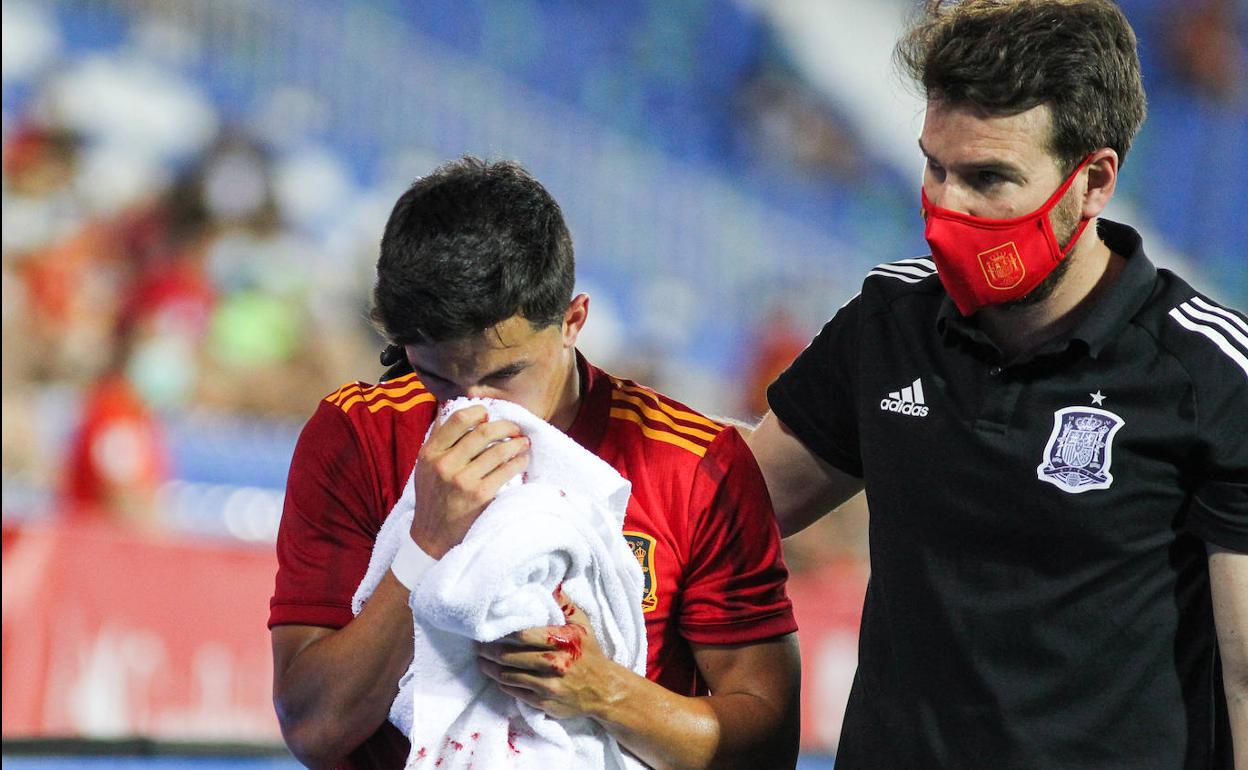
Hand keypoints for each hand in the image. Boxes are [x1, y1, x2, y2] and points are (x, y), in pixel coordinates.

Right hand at [410, 405, 529, 558]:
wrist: (431, 536)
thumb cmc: (432, 497)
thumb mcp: (425, 466)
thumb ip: (438, 439)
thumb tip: (449, 408)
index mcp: (430, 452)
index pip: (459, 419)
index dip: (479, 412)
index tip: (489, 415)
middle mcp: (445, 464)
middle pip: (484, 432)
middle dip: (506, 426)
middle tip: (515, 429)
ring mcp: (463, 480)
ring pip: (499, 450)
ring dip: (517, 443)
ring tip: (523, 443)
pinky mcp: (479, 496)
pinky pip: (506, 471)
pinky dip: (519, 462)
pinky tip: (522, 460)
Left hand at [476, 587, 618, 719]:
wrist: (605, 690)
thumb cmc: (590, 654)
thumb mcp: (583, 626)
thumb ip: (565, 605)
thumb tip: (552, 585)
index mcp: (562, 642)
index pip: (524, 636)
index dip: (503, 633)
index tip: (489, 630)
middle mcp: (555, 664)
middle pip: (511, 657)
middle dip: (490, 651)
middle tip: (477, 646)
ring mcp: (549, 686)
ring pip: (510, 676)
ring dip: (491, 669)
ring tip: (481, 661)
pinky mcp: (545, 703)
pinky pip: (516, 693)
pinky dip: (504, 684)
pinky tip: (498, 677)